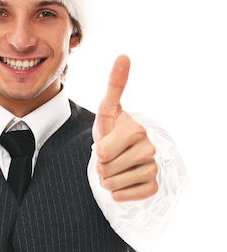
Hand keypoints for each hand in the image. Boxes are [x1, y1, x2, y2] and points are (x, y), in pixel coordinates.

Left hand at [93, 55, 157, 201]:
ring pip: (113, 185)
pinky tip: (124, 182)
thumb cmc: (111, 132)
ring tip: (115, 169)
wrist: (122, 157)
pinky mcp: (153, 187)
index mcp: (137, 130)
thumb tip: (123, 55)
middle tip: (109, 159)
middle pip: (106, 170)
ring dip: (108, 181)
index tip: (105, 144)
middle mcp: (150, 148)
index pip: (102, 153)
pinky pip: (124, 196)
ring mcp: (153, 168)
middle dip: (101, 167)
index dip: (97, 152)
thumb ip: (114, 85)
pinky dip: (118, 193)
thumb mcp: (107, 111)